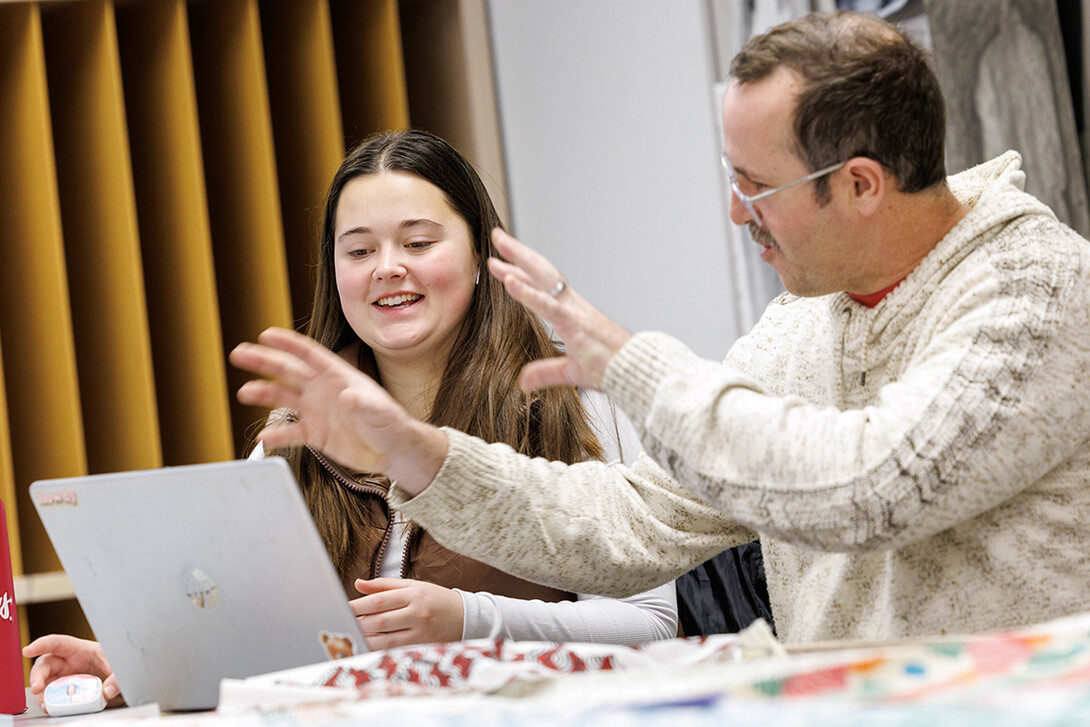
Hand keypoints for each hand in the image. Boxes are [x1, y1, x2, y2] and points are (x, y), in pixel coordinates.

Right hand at [23, 635, 123, 708]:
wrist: (125, 677)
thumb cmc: (120, 663)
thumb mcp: (122, 667)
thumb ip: (117, 678)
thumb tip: (108, 690)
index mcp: (82, 650)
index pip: (59, 643)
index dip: (42, 644)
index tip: (28, 650)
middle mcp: (71, 662)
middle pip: (46, 665)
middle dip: (37, 676)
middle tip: (37, 688)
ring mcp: (67, 676)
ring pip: (46, 682)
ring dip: (42, 693)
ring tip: (46, 704)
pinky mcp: (67, 690)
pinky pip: (53, 695)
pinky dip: (50, 702)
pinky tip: (52, 707)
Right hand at [229, 328, 446, 494]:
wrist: (393, 450)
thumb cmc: (390, 424)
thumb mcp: (380, 412)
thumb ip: (363, 404)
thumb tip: (348, 396)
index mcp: (338, 376)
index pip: (309, 354)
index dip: (288, 344)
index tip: (266, 335)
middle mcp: (323, 390)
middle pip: (288, 370)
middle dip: (264, 361)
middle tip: (240, 353)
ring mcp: (317, 411)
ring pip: (283, 398)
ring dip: (263, 393)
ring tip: (245, 392)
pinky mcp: (315, 434)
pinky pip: (291, 432)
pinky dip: (277, 435)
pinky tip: (264, 436)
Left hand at [351, 578, 463, 649]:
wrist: (467, 617)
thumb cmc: (436, 599)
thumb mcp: (414, 586)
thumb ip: (385, 585)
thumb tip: (358, 584)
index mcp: (414, 594)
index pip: (379, 600)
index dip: (357, 606)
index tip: (341, 608)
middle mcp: (417, 613)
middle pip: (380, 621)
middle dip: (358, 624)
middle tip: (341, 625)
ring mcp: (421, 632)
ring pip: (385, 640)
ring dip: (365, 640)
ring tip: (350, 638)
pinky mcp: (423, 647)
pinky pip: (395, 650)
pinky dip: (379, 650)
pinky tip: (367, 648)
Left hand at [487, 228, 631, 390]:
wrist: (638, 372)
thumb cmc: (613, 368)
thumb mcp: (571, 372)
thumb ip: (545, 373)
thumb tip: (523, 382)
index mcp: (572, 313)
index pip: (542, 286)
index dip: (521, 273)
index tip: (501, 263)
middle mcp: (573, 305)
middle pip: (542, 271)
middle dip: (518, 253)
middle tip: (497, 236)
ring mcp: (574, 311)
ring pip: (544, 278)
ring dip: (520, 259)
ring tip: (500, 244)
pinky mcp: (576, 324)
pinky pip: (548, 305)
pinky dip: (529, 293)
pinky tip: (510, 281)